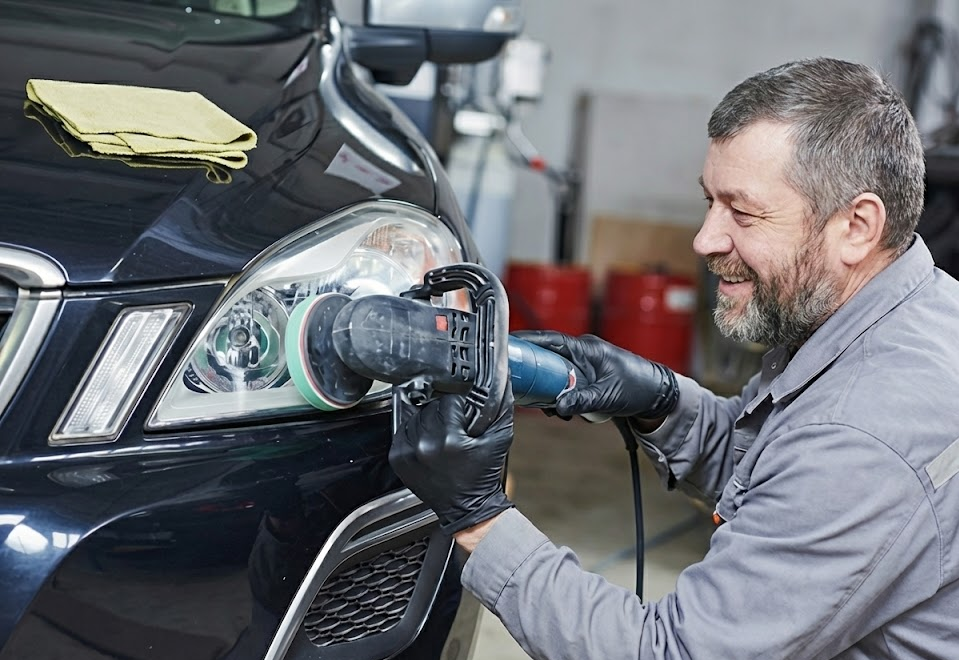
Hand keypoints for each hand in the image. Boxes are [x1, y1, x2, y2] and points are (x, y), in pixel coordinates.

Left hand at [389, 391, 513, 535]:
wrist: (468, 508)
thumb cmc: (483, 475)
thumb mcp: (499, 437)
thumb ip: (501, 405)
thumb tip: (501, 377)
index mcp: (449, 440)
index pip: (448, 401)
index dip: (459, 404)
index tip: (465, 414)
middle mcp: (424, 446)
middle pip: (429, 406)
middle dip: (443, 410)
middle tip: (454, 423)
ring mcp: (408, 453)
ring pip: (414, 415)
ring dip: (427, 419)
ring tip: (441, 432)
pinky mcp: (398, 459)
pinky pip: (403, 430)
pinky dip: (415, 431)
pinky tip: (428, 440)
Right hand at [512, 330, 678, 419]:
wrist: (658, 394)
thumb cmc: (638, 387)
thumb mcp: (607, 396)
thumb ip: (581, 400)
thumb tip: (556, 407)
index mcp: (585, 348)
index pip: (549, 339)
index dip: (526, 341)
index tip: (506, 345)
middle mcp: (582, 352)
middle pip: (546, 357)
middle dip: (534, 374)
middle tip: (521, 389)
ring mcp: (584, 364)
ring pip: (554, 373)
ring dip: (548, 390)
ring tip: (549, 409)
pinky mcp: (586, 377)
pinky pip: (564, 383)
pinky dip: (560, 396)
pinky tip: (562, 411)